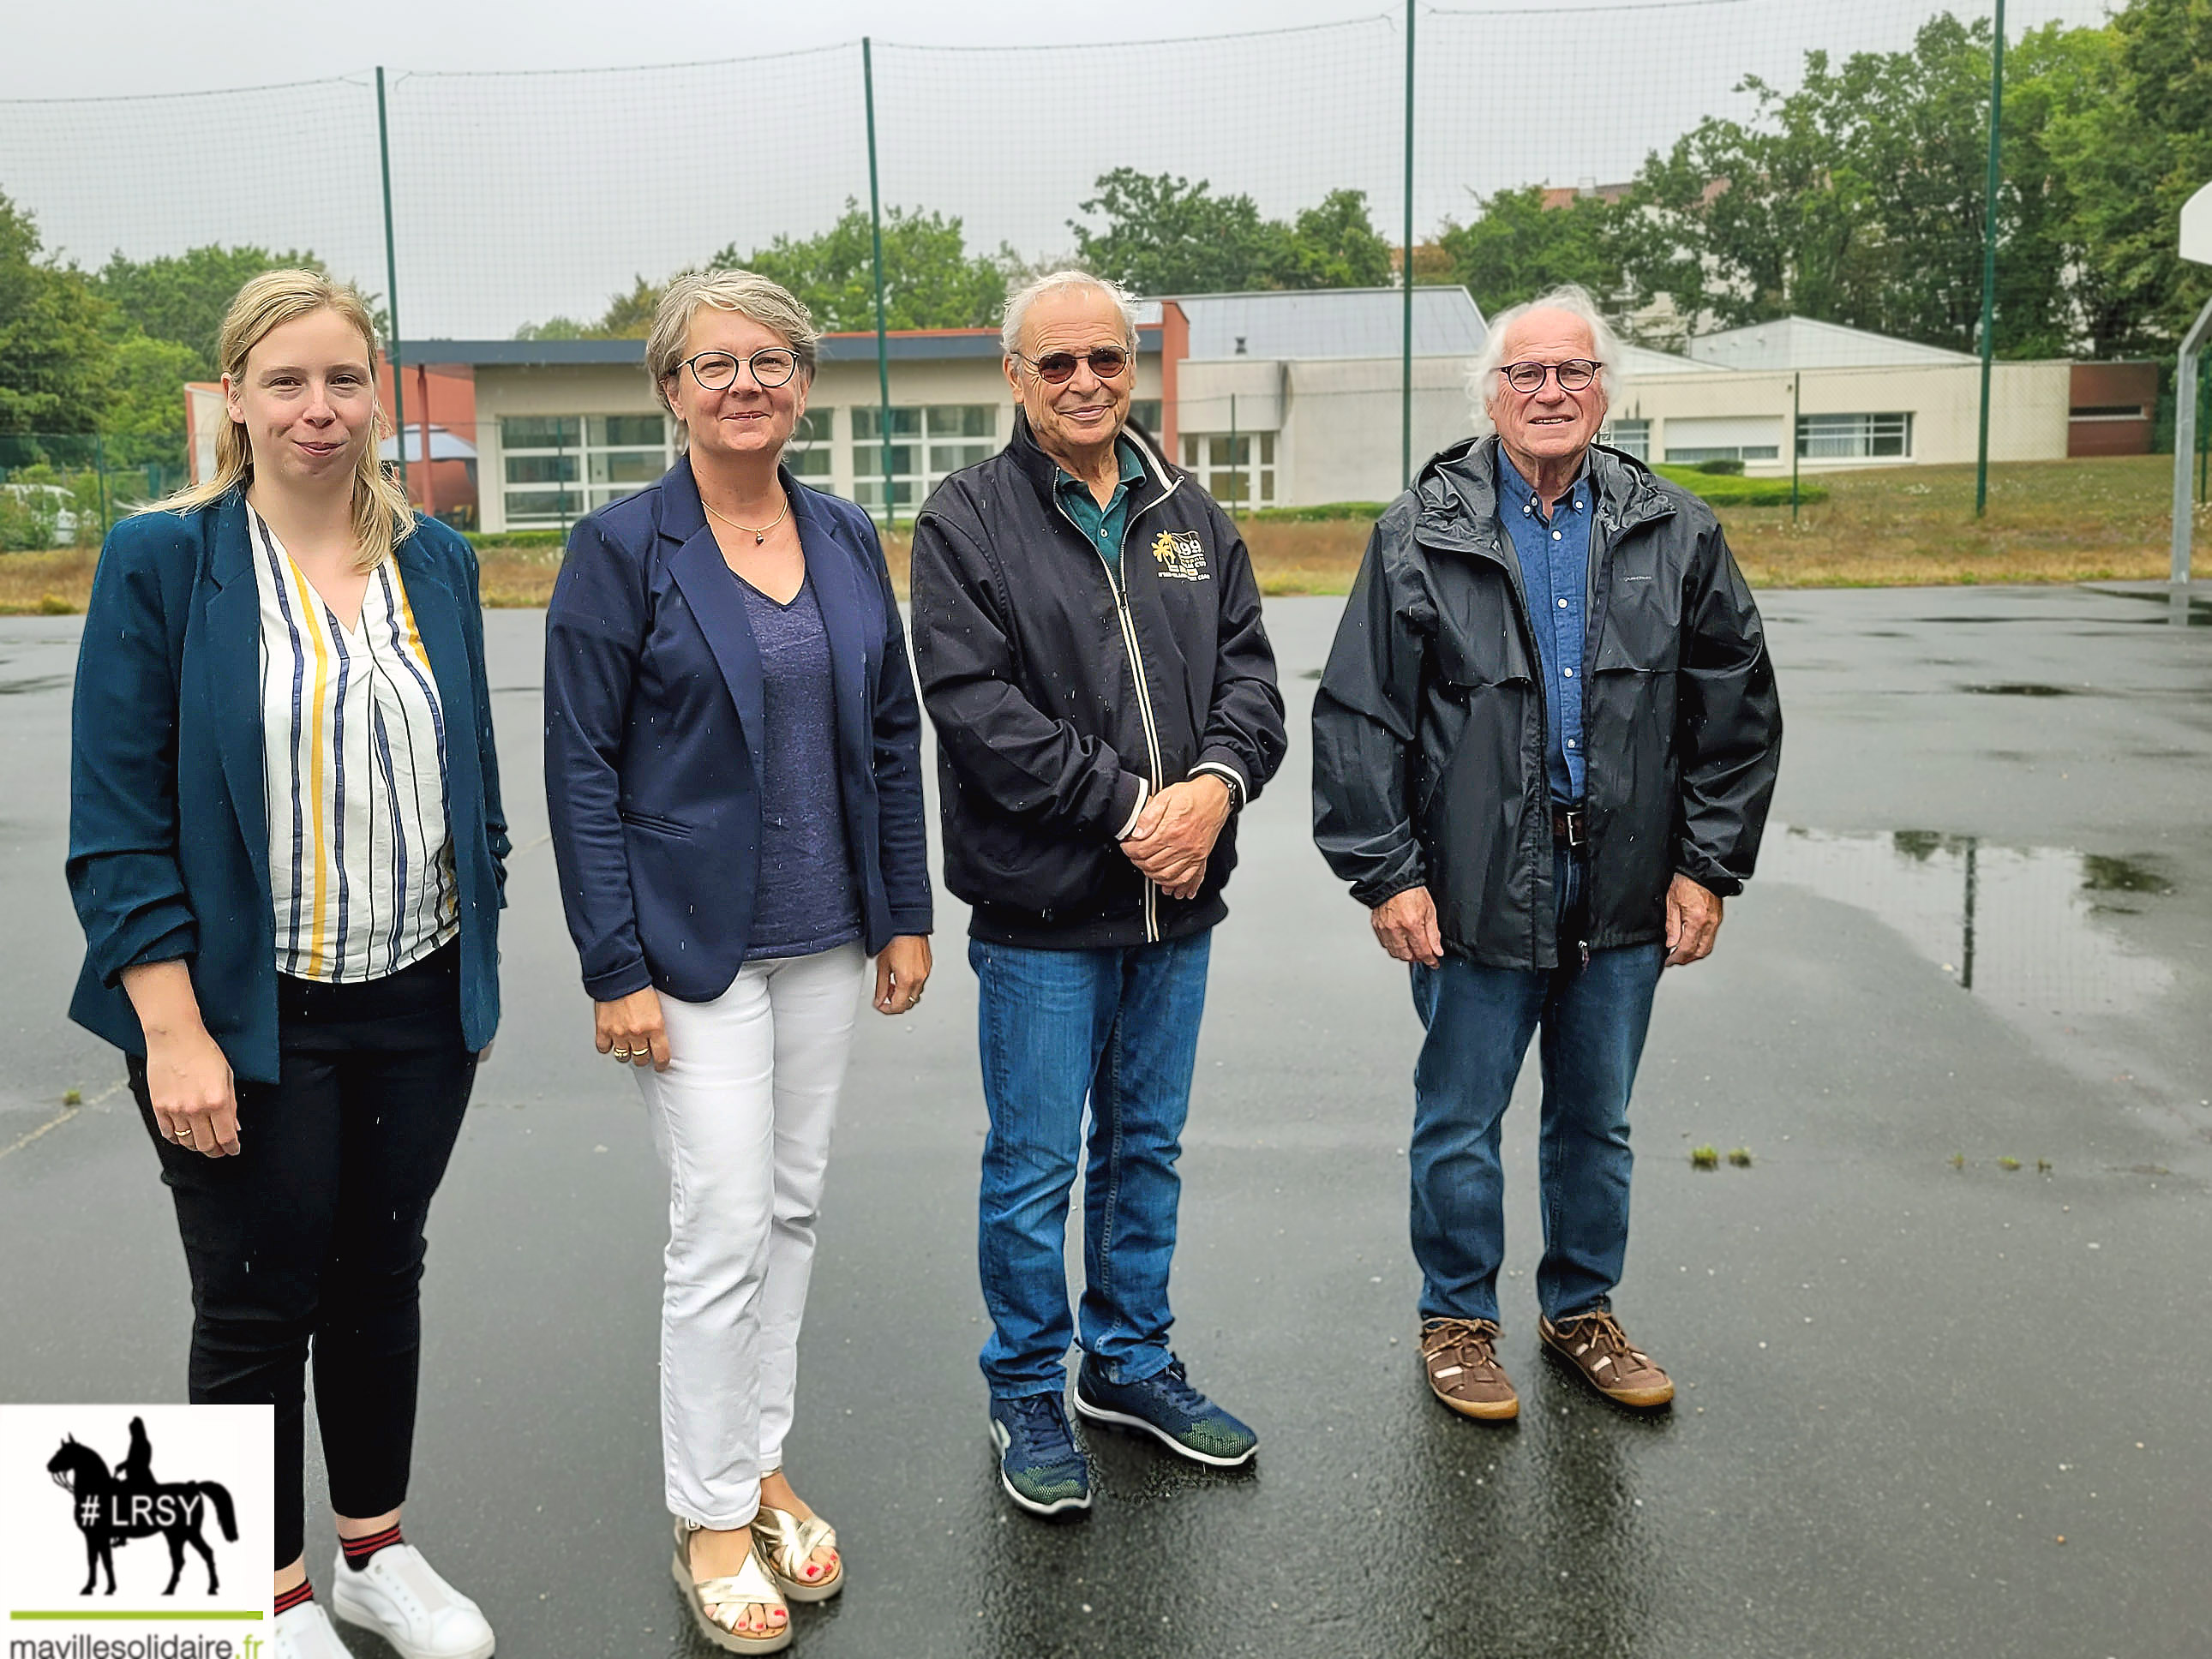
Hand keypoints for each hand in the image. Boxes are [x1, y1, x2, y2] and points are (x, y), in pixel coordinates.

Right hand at [144, 1023, 240, 1157]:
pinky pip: (168, 1133)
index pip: (227, 1137)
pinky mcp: (159, 1107)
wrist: (174, 1037)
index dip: (232, 1148)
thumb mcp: (227, 1076)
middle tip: (220, 1149)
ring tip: (204, 1141)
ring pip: (187, 1142)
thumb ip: (231, 1105)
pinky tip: (184, 1134)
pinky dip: (178, 1138)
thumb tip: (234, 1127)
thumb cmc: (203, 1051)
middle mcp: (196, 1109)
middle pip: (207, 1145)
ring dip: (197, 1146)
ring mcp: (175, 1109)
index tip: (234, 1150)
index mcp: (217, 1101)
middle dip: (216, 1151)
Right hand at [596, 987, 669, 1070]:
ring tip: (627, 1046)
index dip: (661, 1063)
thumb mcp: (657, 1006)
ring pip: (623, 1057)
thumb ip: (656, 1024)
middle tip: (643, 1052)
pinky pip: (604, 1048)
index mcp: (655, 1026)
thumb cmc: (638, 985)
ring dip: (625, 1053)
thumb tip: (657, 1037)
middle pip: (641, 1059)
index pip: (661, 1055)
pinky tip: (611, 1041)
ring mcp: (619, 1033)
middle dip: (643, 1057)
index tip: (660, 1064)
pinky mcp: (603, 1030)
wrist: (618, 974)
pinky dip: (607, 1046)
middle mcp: (637, 1033)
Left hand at [874, 935, 931, 1014]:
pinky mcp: (928, 967)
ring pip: (915, 994)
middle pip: (908, 1003)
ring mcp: (925, 973)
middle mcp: (919, 978)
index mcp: (907, 980)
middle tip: (885, 995)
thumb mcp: (882, 965)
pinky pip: (920, 983)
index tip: (881, 1006)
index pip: (898, 1006)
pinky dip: (910, 985)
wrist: (908, 925)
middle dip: (895, 1003)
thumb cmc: (895, 939)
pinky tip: (902, 976)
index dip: (887, 1009)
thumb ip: (881, 987)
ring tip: (893, 983)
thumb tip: (879, 999)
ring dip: (903, 994)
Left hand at [1121, 776, 1231, 900]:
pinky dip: (1173, 883)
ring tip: (1144, 867)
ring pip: (1166, 875)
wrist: (1215, 796)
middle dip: (1137, 863)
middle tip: (1133, 857)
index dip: (1129, 850)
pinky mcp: (1200, 857)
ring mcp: (1192, 853)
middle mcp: (1182, 845)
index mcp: (1171, 830)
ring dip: (1152, 875)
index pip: (1142, 850)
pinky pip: (1185, 877)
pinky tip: (1165, 881)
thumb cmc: (1191, 795)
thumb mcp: (1165, 797)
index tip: (1126, 847)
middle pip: (1152, 864)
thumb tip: (1137, 833)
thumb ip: (1149, 815)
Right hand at [1372, 886, 1443, 967]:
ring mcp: (1384, 929)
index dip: (1430, 960)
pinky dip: (1394, 946)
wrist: (1392, 880)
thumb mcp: (1429, 910)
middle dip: (1417, 958)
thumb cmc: (1411, 891)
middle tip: (1424, 954)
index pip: (1422, 951)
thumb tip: (1437, 950)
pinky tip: (1400, 941)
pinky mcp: (1377, 926)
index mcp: (1412, 925)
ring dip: (1405, 954)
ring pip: (1394, 952)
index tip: (1434, 962)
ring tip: (1412, 948)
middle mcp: (1396, 929)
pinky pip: (1385, 944)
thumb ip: (1433, 933)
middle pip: (1407, 956)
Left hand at [1664, 874, 1723, 967]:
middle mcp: (1710, 923)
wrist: (1702, 868)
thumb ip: (1672, 926)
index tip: (1669, 961)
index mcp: (1697, 920)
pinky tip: (1691, 942)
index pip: (1687, 948)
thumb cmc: (1686, 881)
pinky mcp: (1718, 918)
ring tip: (1681, 953)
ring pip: (1707, 947)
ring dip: (1694, 954)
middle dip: (1686, 959)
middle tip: (1674, 960)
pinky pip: (1711, 938)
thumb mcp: (1671, 902)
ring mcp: (1716, 921)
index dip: (1676, 958)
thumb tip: (1671, 944)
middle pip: (1700, 952)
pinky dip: (1700, 944)